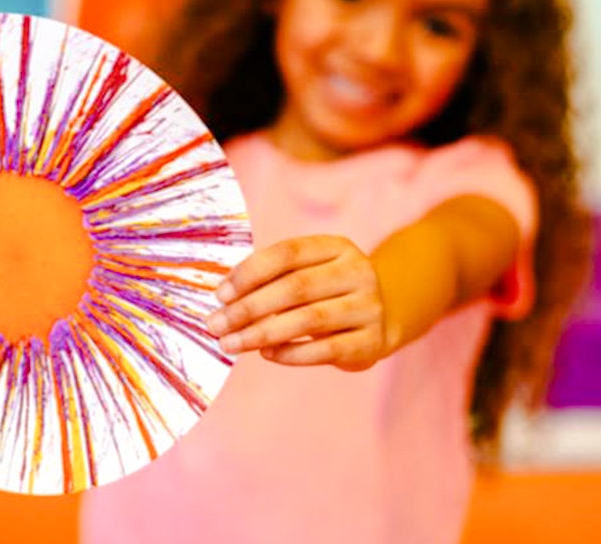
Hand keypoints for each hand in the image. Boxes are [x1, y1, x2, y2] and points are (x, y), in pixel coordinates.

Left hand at [205, 235, 392, 371]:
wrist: (384, 317)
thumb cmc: (328, 293)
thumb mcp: (309, 273)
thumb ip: (273, 279)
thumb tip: (224, 299)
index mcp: (337, 247)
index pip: (288, 253)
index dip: (250, 272)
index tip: (220, 294)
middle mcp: (358, 272)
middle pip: (296, 287)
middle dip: (249, 308)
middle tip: (216, 324)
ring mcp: (369, 307)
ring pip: (309, 319)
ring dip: (262, 333)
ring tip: (230, 344)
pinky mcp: (371, 341)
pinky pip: (326, 350)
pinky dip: (291, 353)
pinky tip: (266, 354)